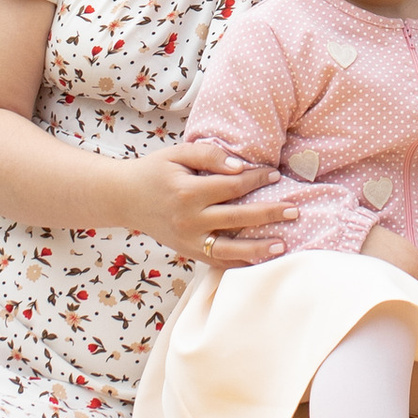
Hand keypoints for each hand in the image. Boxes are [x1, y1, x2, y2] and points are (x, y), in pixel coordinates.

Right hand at [129, 138, 292, 266]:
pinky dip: (239, 263)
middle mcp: (188, 219)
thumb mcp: (177, 154)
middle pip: (236, 218)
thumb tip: (239, 166)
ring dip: (258, 248)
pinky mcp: (187, 252)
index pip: (231, 186)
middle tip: (294, 209)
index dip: (256, 179)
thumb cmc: (154, 172)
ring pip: (228, 250)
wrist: (123, 198)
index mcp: (187, 192)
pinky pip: (216, 262)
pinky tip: (260, 260)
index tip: (275, 174)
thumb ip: (208, 155)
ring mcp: (188, 240)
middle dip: (268, 213)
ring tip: (283, 245)